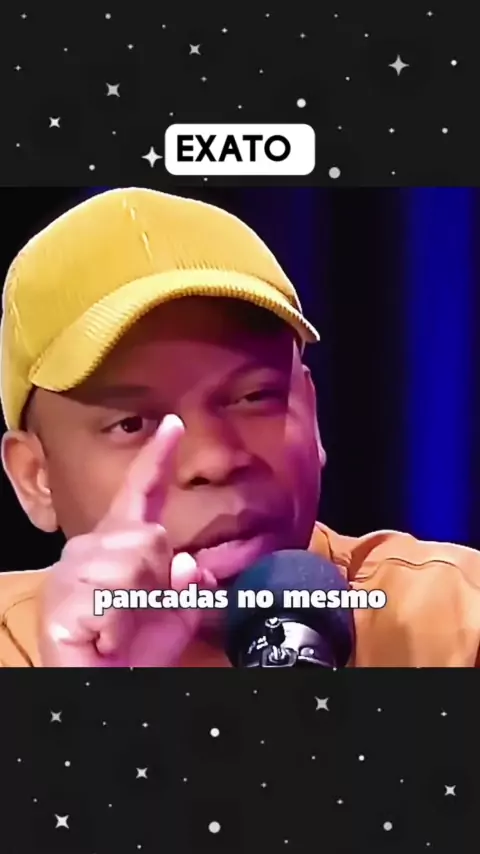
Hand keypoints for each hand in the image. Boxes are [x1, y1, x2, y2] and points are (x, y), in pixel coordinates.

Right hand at [39, 414, 214, 666]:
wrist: (107, 690)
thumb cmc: (135, 652)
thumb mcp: (178, 616)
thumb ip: (191, 584)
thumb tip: (187, 563)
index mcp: (120, 544)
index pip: (141, 493)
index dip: (157, 458)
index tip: (173, 424)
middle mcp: (90, 547)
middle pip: (151, 535)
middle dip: (160, 580)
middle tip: (138, 615)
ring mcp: (71, 570)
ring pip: (138, 559)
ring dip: (142, 603)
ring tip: (120, 627)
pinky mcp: (59, 597)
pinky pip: (116, 592)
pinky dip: (122, 623)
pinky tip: (106, 638)